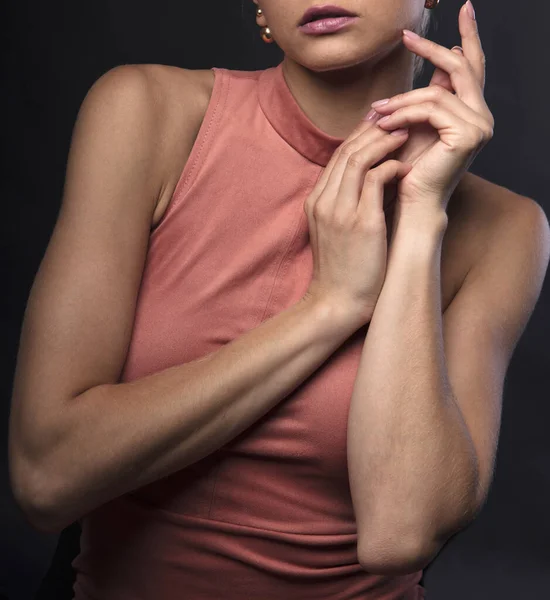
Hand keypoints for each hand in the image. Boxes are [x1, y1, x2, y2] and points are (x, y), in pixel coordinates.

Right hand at [302, 115, 411, 327]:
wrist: (336, 303)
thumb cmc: (343, 270)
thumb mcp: (337, 230)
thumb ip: (349, 202)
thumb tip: (376, 178)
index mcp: (316, 201)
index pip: (338, 156)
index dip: (360, 135)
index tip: (382, 124)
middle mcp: (323, 200)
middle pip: (346, 151)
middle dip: (373, 129)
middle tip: (399, 117)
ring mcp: (339, 210)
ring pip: (358, 158)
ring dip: (384, 141)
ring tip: (407, 133)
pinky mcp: (359, 222)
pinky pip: (375, 180)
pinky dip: (391, 166)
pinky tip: (406, 164)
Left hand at [371, 1, 493, 214]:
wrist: (413, 204)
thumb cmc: (409, 171)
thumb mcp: (417, 127)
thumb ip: (426, 100)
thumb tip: (432, 69)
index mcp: (473, 113)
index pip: (472, 68)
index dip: (468, 39)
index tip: (465, 9)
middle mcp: (482, 117)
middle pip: (460, 69)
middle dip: (433, 50)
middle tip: (407, 35)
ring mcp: (479, 125)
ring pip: (437, 92)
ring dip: (401, 99)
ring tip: (376, 110)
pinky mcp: (467, 134)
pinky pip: (431, 108)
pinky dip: (404, 112)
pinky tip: (384, 121)